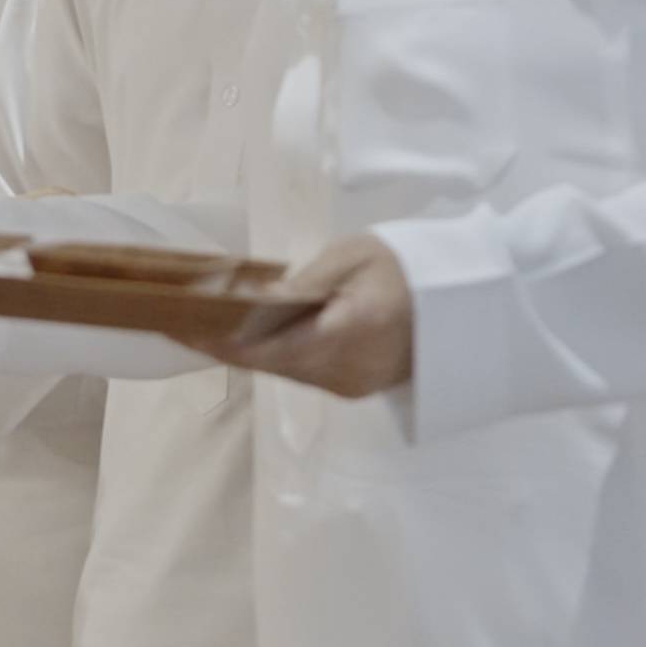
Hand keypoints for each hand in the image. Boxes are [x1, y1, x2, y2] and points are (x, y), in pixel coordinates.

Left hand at [200, 233, 412, 398]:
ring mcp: (352, 386)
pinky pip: (303, 374)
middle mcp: (348, 369)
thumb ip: (299, 285)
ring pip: (284, 371)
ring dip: (248, 351)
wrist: (465, 303)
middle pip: (270, 363)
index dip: (221, 344)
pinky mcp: (355, 389)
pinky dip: (276, 355)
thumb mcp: (351, 257)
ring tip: (205, 325)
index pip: (269, 349)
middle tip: (180, 321)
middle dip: (225, 345)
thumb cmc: (408, 267)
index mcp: (350, 331)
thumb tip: (249, 302)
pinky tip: (252, 336)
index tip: (182, 330)